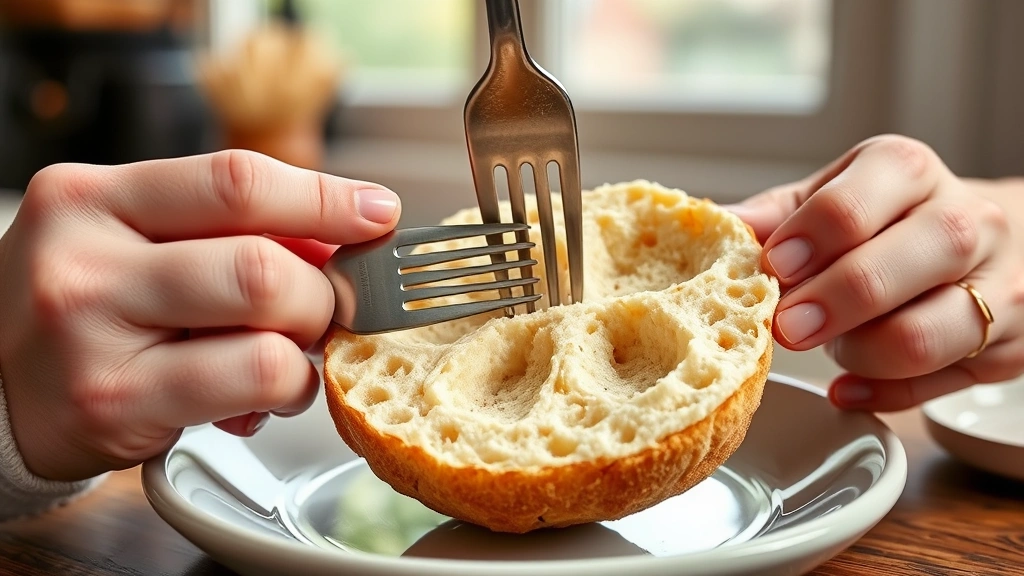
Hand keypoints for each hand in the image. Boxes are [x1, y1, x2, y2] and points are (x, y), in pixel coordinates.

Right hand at [0, 150, 401, 479]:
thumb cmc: (82, 311)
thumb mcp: (133, 244)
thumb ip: (222, 232)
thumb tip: (338, 237)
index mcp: (94, 197)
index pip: (235, 180)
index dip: (325, 196)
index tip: (377, 212)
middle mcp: (83, 256)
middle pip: (261, 258)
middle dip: (322, 291)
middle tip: (325, 311)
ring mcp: (90, 331)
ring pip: (262, 320)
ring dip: (307, 342)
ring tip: (292, 355)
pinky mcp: (111, 403)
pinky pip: (249, 382)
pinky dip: (285, 388)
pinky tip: (264, 394)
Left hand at [728, 135, 1023, 410]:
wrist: (1003, 237)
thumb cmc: (897, 216)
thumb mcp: (838, 194)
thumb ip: (780, 215)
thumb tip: (716, 226)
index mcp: (908, 172)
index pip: (853, 205)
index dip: (806, 240)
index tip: (772, 267)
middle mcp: (966, 222)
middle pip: (895, 269)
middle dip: (831, 304)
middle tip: (786, 328)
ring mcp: (998, 288)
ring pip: (924, 337)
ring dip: (859, 352)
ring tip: (832, 346)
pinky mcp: (1008, 348)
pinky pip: (938, 386)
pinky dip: (882, 393)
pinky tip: (846, 389)